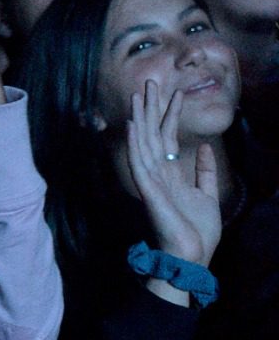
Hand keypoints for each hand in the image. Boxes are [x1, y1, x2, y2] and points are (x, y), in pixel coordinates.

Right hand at [126, 80, 221, 266]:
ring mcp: (151, 181)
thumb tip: (205, 150)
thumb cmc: (198, 232)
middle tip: (150, 82)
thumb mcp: (208, 196)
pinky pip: (139, 164)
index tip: (174, 92)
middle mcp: (158, 174)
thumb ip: (205, 173)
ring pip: (144, 143)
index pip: (168, 138)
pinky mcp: (149, 192)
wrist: (193, 257)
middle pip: (153, 134)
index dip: (170, 115)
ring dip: (140, 118)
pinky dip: (135, 144)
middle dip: (152, 108)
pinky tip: (132, 125)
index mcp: (170, 174)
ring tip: (139, 95)